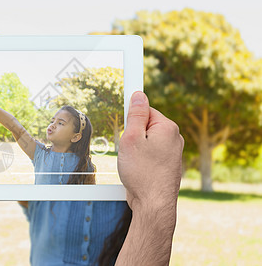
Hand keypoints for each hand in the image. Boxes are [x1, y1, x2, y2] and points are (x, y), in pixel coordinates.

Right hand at [118, 91, 183, 210]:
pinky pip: (151, 154)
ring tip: (133, 162)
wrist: (153, 204)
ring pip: (148, 141)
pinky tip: (138, 170)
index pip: (145, 109)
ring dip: (136, 149)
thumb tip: (138, 95)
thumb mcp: (131, 138)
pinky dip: (142, 159)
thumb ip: (135, 115)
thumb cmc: (142, 173)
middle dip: (133, 135)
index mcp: (167, 127)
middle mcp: (174, 138)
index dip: (131, 118)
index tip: (125, 127)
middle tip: (128, 148)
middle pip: (146, 126)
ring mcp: (173, 153)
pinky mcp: (168, 165)